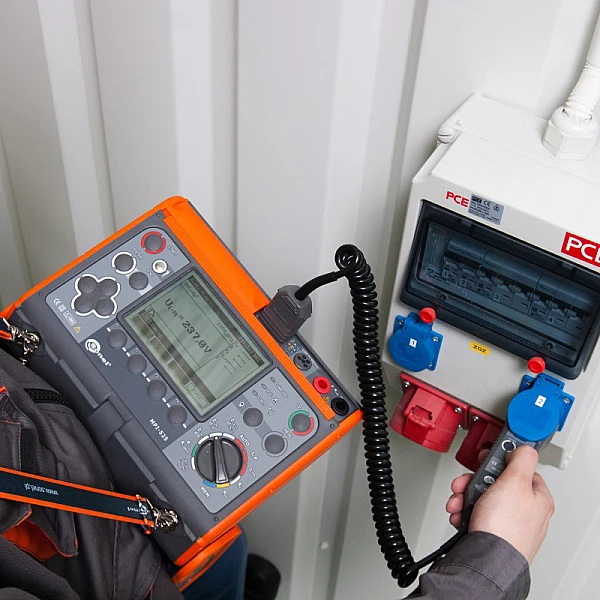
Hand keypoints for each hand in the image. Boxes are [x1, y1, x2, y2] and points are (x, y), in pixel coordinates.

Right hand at [445, 446, 554, 562]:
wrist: (486, 559)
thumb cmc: (505, 527)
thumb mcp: (515, 481)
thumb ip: (521, 458)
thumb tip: (525, 448)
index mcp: (538, 497)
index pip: (521, 468)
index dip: (501, 460)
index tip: (488, 458)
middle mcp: (526, 511)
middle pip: (497, 482)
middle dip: (475, 481)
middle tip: (467, 483)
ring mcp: (508, 523)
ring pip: (483, 497)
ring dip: (465, 496)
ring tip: (459, 502)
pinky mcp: (492, 533)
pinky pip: (476, 514)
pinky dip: (464, 511)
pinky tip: (460, 514)